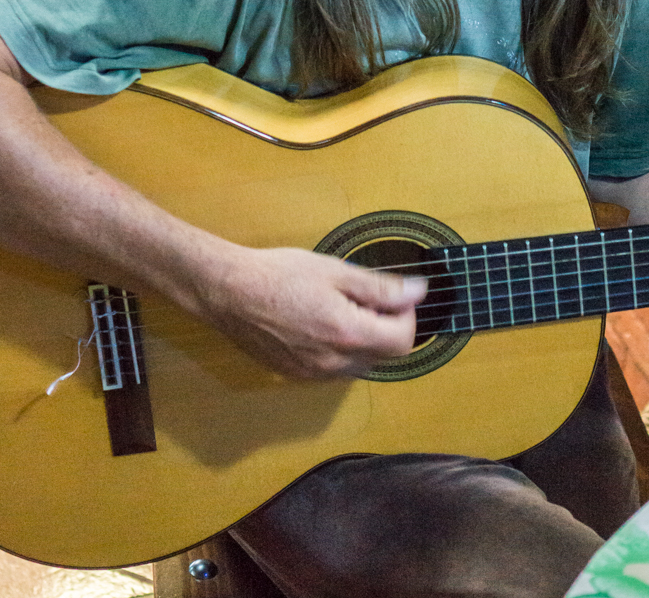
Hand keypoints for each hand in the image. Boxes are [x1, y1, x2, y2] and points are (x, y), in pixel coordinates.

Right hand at [191, 246, 426, 378]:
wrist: (229, 292)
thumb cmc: (279, 274)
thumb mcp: (336, 271)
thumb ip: (381, 287)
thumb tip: (419, 292)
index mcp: (348, 334)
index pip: (403, 341)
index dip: (407, 316)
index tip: (394, 296)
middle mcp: (334, 364)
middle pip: (384, 356)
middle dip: (386, 327)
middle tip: (365, 297)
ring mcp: (314, 375)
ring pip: (360, 365)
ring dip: (364, 340)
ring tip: (340, 307)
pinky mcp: (297, 376)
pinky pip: (334, 370)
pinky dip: (341, 350)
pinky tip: (321, 323)